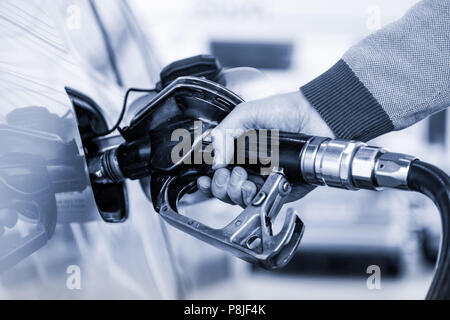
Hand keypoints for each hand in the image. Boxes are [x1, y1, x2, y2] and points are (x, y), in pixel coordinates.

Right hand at [197, 90, 334, 205]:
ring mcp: (266, 180)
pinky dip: (255, 197)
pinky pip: (264, 201)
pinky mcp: (283, 189)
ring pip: (242, 200)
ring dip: (235, 193)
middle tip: (228, 175)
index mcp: (240, 153)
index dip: (210, 181)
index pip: (218, 174)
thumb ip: (224, 132)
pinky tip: (253, 186)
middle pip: (227, 191)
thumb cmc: (285, 111)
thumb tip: (215, 160)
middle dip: (221, 187)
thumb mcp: (245, 114)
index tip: (205, 179)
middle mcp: (252, 169)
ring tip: (242, 179)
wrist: (313, 116)